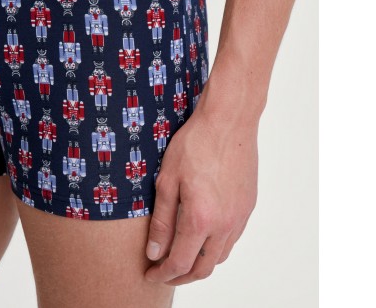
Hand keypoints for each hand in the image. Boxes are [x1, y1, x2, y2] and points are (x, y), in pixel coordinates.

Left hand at [144, 94, 258, 285]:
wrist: (228, 122)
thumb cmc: (195, 144)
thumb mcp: (167, 180)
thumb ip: (162, 220)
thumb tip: (155, 252)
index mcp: (200, 218)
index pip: (180, 262)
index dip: (163, 274)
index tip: (150, 275)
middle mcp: (225, 224)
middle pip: (204, 267)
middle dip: (182, 276)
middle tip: (165, 273)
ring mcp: (240, 216)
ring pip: (221, 255)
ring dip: (201, 263)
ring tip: (183, 256)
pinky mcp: (248, 206)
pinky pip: (232, 238)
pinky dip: (216, 247)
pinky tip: (204, 235)